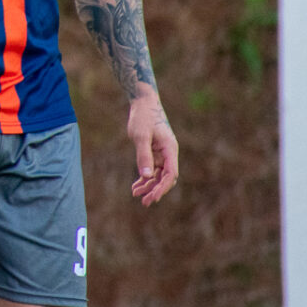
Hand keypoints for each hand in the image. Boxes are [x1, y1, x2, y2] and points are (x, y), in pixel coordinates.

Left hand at [127, 91, 178, 205]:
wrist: (143, 104)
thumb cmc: (143, 117)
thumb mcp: (141, 136)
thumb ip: (144, 155)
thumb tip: (147, 176)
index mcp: (170, 149)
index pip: (171, 174)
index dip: (163, 187)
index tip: (153, 197)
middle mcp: (168, 153)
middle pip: (165, 178)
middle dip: (156, 190)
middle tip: (144, 202)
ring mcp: (161, 154)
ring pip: (158, 176)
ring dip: (149, 186)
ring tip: (136, 195)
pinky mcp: (154, 153)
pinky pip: (151, 170)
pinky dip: (144, 178)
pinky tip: (136, 187)